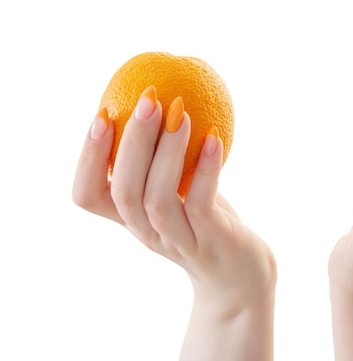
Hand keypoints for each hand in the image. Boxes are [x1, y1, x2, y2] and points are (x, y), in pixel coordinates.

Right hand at [72, 87, 275, 359]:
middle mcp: (149, 233)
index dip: (88, 158)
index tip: (102, 115)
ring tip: (180, 113)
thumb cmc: (206, 222)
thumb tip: (160, 102)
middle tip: (148, 100)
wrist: (241, 275)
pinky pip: (202, 205)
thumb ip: (162, 161)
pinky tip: (213, 139)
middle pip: (124, 192)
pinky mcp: (212, 243)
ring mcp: (180, 241)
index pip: (88, 196)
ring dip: (167, 152)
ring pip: (158, 200)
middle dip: (132, 141)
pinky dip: (206, 170)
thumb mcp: (178, 191)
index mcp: (131, 219)